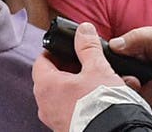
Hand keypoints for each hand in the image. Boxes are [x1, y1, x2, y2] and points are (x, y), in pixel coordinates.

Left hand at [33, 22, 151, 130]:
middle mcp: (45, 105)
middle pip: (56, 78)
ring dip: (86, 85)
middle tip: (93, 63)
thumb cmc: (101, 104)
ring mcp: (55, 120)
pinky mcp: (67, 129)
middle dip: (77, 69)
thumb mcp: (98, 69)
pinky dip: (89, 101)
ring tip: (109, 81)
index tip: (70, 47)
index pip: (42, 60)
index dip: (57, 51)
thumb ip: (88, 47)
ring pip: (69, 95)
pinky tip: (109, 98)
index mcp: (46, 86)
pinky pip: (76, 109)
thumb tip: (83, 29)